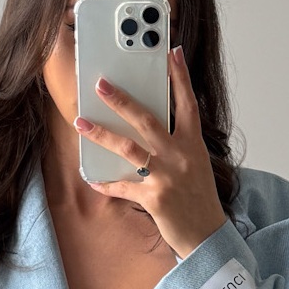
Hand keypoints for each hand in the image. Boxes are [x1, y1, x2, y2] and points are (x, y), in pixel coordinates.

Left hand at [75, 45, 227, 258]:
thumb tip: (147, 124)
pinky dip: (105, 182)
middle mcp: (181, 156)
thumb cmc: (198, 198)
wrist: (207, 236)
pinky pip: (122, 186)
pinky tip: (91, 178)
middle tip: (101, 84)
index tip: (171, 52)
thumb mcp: (195, 164)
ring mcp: (167, 177)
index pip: (187, 103)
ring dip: (101, 134)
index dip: (180, 77)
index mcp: (193, 144)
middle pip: (147, 120)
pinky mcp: (154, 198)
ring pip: (128, 148)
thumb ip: (177, 143)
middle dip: (121, 100)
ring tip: (81, 122)